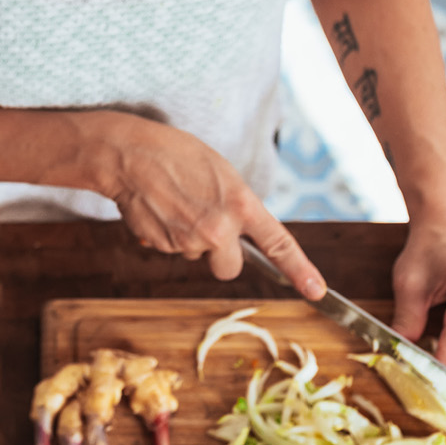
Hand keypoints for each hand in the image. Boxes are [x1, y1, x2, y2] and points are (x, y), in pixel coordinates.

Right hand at [96, 113, 325, 298]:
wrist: (129, 155)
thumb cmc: (174, 152)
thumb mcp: (219, 171)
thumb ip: (235, 203)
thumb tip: (236, 230)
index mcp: (241, 204)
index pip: (278, 244)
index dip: (300, 271)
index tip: (317, 292)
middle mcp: (219, 229)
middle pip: (229, 268)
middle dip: (220, 254)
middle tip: (205, 223)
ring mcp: (190, 241)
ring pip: (197, 255)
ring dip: (189, 238)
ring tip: (175, 202)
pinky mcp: (164, 247)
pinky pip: (173, 249)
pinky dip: (167, 234)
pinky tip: (159, 207)